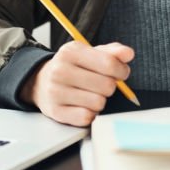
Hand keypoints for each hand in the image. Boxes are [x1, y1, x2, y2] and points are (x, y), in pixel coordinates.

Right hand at [19, 41, 133, 126]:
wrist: (41, 82)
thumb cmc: (72, 66)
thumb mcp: (89, 53)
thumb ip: (111, 52)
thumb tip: (128, 54)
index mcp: (70, 52)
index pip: (109, 63)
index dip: (121, 71)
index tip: (120, 73)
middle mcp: (60, 70)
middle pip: (106, 86)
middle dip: (109, 86)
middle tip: (101, 84)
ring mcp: (56, 92)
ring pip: (98, 103)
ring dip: (100, 101)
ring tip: (90, 94)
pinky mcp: (56, 112)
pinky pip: (87, 118)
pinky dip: (90, 114)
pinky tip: (83, 105)